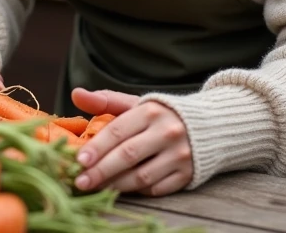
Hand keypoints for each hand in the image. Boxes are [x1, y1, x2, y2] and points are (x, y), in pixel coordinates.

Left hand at [70, 88, 193, 196]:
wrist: (209, 126)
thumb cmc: (161, 115)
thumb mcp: (136, 103)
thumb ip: (106, 100)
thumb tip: (75, 94)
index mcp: (150, 111)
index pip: (118, 131)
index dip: (97, 147)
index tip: (79, 160)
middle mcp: (167, 132)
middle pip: (127, 156)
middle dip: (101, 171)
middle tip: (80, 181)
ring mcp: (180, 155)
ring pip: (142, 176)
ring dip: (116, 185)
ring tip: (97, 188)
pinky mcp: (188, 174)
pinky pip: (158, 188)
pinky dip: (138, 191)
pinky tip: (122, 189)